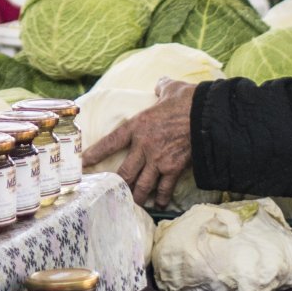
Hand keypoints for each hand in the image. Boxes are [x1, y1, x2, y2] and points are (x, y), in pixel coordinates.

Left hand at [86, 79, 196, 208]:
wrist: (207, 116)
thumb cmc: (188, 100)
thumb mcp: (170, 88)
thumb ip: (161, 88)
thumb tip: (161, 85)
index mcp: (137, 125)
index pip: (110, 142)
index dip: (95, 153)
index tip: (84, 163)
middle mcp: (144, 146)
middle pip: (124, 172)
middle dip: (116, 185)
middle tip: (109, 193)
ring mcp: (159, 160)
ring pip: (141, 185)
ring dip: (135, 196)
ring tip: (131, 204)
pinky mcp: (174, 169)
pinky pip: (164, 188)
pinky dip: (161, 198)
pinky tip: (159, 204)